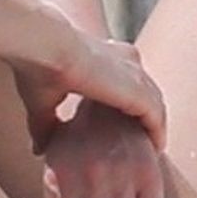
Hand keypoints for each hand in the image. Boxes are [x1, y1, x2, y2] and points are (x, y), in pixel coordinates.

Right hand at [13, 27, 165, 154]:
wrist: (43, 48)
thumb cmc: (39, 66)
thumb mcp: (42, 100)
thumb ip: (45, 124)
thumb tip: (39, 149)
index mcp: (104, 55)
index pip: (124, 78)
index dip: (126, 102)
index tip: (121, 124)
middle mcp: (124, 59)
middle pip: (146, 89)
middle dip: (146, 114)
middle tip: (143, 139)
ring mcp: (134, 74)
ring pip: (155, 104)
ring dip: (155, 126)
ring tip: (152, 148)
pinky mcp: (138, 91)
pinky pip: (157, 117)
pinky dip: (157, 133)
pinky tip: (156, 149)